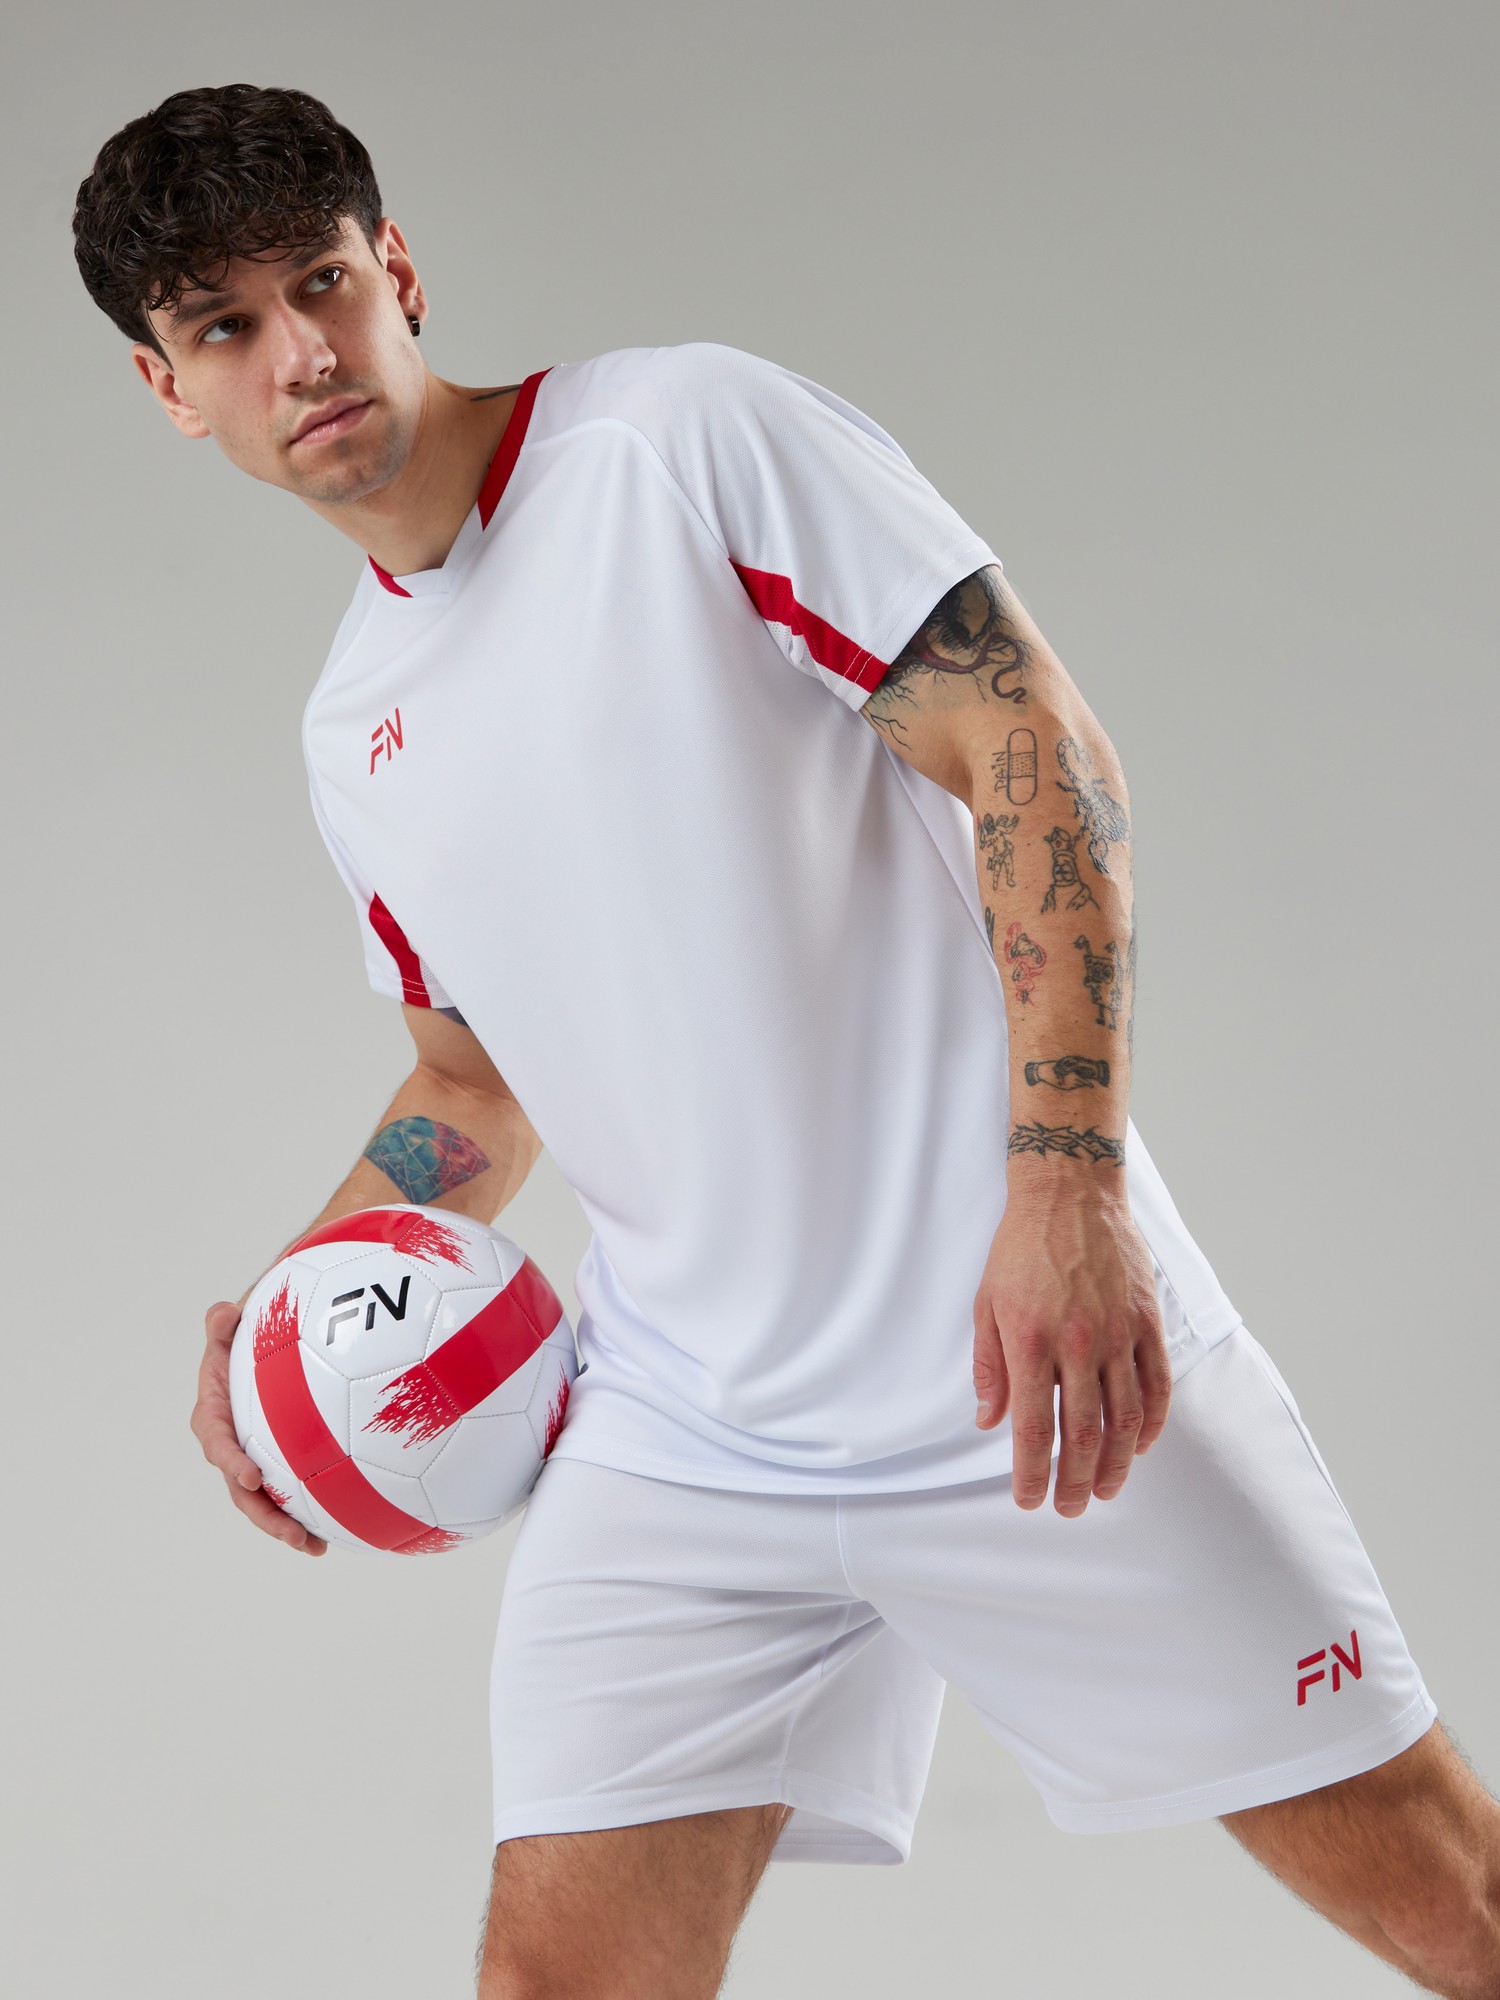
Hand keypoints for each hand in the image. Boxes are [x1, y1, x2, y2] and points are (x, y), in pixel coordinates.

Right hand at [192, 1299, 327, 1554]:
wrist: (263, 1342)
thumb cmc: (247, 1332)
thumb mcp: (232, 1325)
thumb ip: (223, 1323)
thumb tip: (221, 1313)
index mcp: (215, 1412)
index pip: (217, 1441)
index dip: (229, 1461)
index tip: (249, 1476)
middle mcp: (232, 1443)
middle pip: (241, 1488)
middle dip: (264, 1516)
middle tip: (293, 1534)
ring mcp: (255, 1456)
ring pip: (265, 1500)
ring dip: (286, 1527)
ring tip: (316, 1547)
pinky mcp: (280, 1462)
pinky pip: (291, 1491)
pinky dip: (309, 1513)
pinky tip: (336, 1532)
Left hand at [971, 1192, 1171, 1516]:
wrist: (1069, 1193)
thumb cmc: (1020, 1248)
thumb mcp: (986, 1303)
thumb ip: (989, 1366)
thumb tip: (989, 1421)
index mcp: (1031, 1341)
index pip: (1033, 1426)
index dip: (1032, 1472)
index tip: (1031, 1499)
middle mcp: (1078, 1343)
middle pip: (1084, 1433)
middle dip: (1076, 1480)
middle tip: (1071, 1508)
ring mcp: (1119, 1333)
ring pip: (1126, 1418)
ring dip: (1117, 1464)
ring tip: (1106, 1490)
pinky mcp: (1147, 1321)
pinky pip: (1156, 1385)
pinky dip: (1152, 1423)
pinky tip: (1139, 1446)